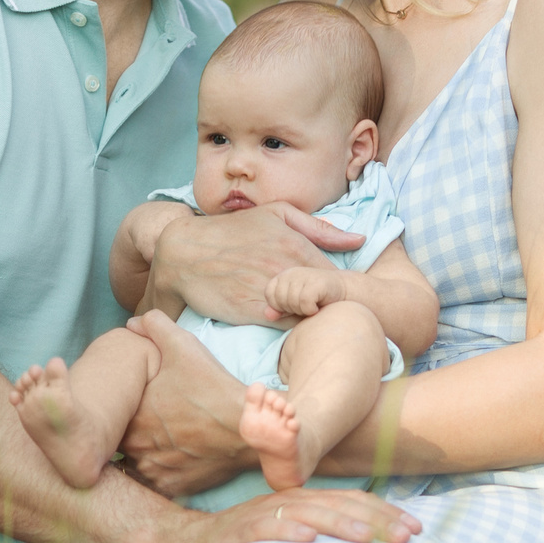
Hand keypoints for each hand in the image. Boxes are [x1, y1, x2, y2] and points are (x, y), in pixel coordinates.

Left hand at [117, 311, 253, 497]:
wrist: (248, 429)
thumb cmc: (213, 388)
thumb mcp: (183, 345)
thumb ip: (153, 326)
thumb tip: (132, 322)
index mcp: (129, 414)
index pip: (109, 414)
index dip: (118, 408)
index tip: (130, 403)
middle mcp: (134, 446)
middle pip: (119, 440)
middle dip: (127, 431)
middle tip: (146, 421)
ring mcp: (151, 470)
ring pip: (134, 463)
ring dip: (141, 454)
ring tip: (159, 441)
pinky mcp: (170, 487)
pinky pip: (152, 484)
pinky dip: (158, 474)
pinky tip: (170, 460)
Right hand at [122, 484, 421, 542]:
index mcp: (301, 506)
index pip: (351, 503)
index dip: (385, 512)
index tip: (418, 528)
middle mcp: (284, 504)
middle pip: (338, 504)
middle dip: (377, 518)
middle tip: (410, 534)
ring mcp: (259, 515)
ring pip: (306, 514)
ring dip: (340, 524)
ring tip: (369, 538)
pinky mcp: (233, 533)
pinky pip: (261, 529)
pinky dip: (283, 533)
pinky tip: (305, 541)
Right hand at [152, 204, 362, 324]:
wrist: (184, 254)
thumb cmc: (233, 231)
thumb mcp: (276, 215)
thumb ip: (319, 228)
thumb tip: (358, 240)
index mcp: (298, 246)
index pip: (339, 278)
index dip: (339, 288)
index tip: (332, 293)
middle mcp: (288, 270)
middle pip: (327, 299)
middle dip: (329, 305)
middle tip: (320, 307)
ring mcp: (271, 293)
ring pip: (308, 315)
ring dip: (309, 317)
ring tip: (302, 313)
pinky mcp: (254, 314)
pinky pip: (286, 327)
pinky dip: (289, 327)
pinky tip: (282, 320)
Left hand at [266, 264, 344, 318]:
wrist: (344, 293)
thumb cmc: (317, 302)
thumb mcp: (294, 307)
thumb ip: (280, 310)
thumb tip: (268, 315)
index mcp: (284, 276)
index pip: (269, 294)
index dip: (280, 306)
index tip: (294, 306)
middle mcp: (293, 272)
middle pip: (280, 299)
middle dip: (292, 309)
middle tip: (305, 307)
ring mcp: (305, 275)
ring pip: (292, 301)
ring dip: (302, 311)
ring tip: (312, 307)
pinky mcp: (317, 282)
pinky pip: (304, 301)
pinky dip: (310, 310)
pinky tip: (318, 308)